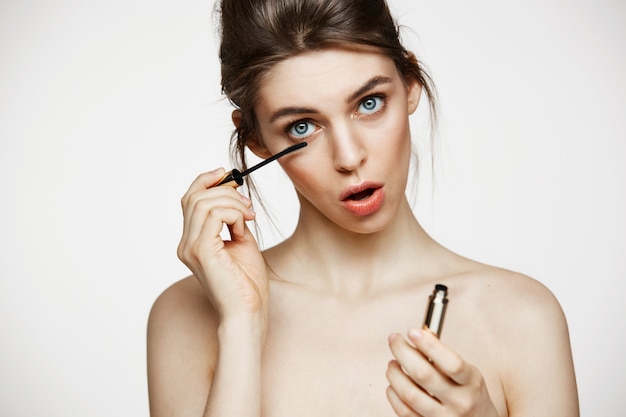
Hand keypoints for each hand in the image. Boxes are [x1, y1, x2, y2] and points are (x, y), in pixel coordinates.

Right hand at [177, 168, 268, 321]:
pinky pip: (214, 215)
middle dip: (225, 191)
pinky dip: (233, 214)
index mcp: (192, 241)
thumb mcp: (241, 242)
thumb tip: (235, 196)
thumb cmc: (247, 283)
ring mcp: (190, 247)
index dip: (206, 180)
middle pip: (195, 196)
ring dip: (232, 203)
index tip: (228, 174)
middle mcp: (185, 243)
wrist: (248, 311)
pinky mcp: (201, 251)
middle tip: (248, 205)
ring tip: (249, 217)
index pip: (190, 199)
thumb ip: (233, 220)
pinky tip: (244, 228)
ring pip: (204, 202)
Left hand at [386, 328, 498, 416]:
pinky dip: (393, 394)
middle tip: (394, 339)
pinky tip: (393, 385)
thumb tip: (419, 335)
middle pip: (424, 375)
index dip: (429, 345)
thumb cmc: (468, 393)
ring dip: (395, 374)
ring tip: (392, 364)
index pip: (450, 362)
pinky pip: (404, 411)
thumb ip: (444, 356)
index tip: (412, 332)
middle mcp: (460, 402)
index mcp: (471, 382)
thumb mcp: (467, 373)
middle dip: (403, 352)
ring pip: (410, 394)